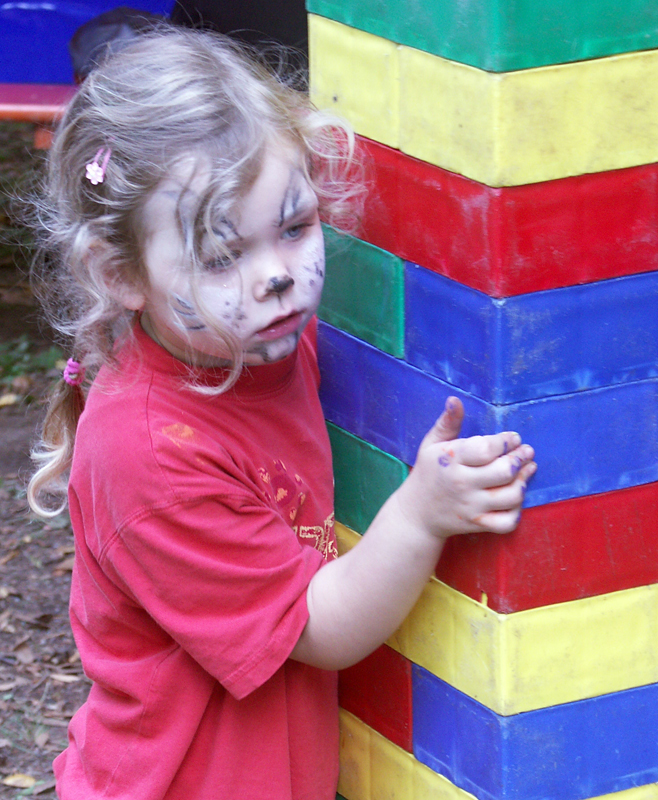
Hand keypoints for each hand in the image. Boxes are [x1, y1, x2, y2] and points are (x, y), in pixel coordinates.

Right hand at [396, 397, 535, 538]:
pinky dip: (517, 511)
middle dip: (520, 459)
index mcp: (451, 460)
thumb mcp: (431, 444)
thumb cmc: (428, 473)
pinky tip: (516, 498)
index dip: (506, 441)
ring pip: (511, 496)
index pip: (486, 449)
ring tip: (527, 470)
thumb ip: (447, 422)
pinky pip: (507, 522)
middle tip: (526, 452)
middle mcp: (463, 484)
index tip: (514, 438)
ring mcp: (472, 506)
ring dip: (524, 482)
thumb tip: (455, 399)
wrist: (416, 514)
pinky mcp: (478, 524)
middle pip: (504, 472)